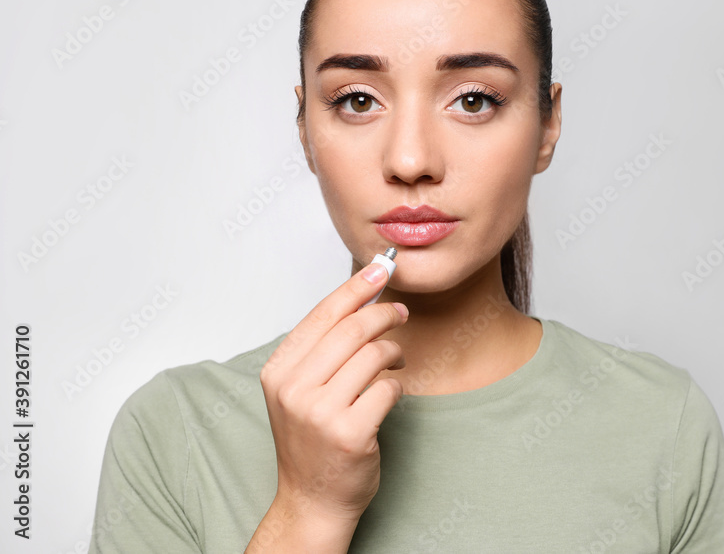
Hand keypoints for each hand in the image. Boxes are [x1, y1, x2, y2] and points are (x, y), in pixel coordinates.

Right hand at [259, 262, 407, 526]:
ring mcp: (321, 413)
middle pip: (353, 329)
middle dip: (385, 314)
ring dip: (394, 352)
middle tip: (401, 313)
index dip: (357, 286)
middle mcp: (294, 389)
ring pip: (375, 355)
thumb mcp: (300, 389)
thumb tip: (361, 297)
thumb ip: (322, 348)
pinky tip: (390, 392)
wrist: (312, 499)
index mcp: (278, 371)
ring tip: (395, 362)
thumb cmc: (312, 440)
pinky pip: (389, 388)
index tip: (382, 268)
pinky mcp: (351, 433)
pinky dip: (397, 386)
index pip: (323, 314)